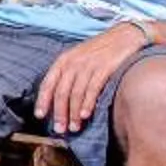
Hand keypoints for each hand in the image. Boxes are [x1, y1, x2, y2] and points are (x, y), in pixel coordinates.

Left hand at [33, 23, 147, 134]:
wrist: (125, 35)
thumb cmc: (100, 50)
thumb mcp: (79, 57)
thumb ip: (69, 74)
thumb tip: (59, 98)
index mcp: (63, 60)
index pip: (48, 83)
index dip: (43, 101)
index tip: (40, 116)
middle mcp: (73, 62)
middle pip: (61, 92)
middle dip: (59, 113)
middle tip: (60, 129)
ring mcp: (88, 64)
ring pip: (76, 94)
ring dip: (74, 113)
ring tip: (74, 127)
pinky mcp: (104, 68)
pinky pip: (92, 89)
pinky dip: (88, 104)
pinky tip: (85, 115)